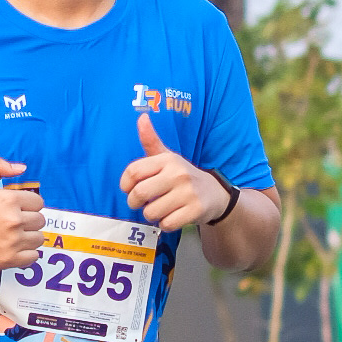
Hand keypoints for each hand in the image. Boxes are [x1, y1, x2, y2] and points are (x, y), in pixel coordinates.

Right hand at [0, 155, 44, 272]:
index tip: (17, 209)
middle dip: (29, 221)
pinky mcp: (10, 259)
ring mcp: (13, 241)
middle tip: (13, 223)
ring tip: (14, 236)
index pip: (38, 202)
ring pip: (39, 238)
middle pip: (40, 220)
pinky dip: (27, 253)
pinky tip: (14, 248)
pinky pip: (34, 256)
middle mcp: (14, 220)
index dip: (29, 205)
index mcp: (9, 200)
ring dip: (29, 237)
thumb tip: (22, 168)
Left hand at [120, 114, 224, 233]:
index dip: (125, 184)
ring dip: (151, 215)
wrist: (215, 194)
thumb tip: (141, 116)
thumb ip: (151, 141)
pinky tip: (172, 216)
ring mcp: (188, 193)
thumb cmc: (183, 176)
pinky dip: (165, 224)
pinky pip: (166, 224)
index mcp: (168, 160)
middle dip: (135, 203)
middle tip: (141, 203)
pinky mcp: (195, 210)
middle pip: (139, 194)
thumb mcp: (168, 158)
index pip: (133, 172)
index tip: (129, 189)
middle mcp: (178, 174)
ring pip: (151, 212)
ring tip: (160, 208)